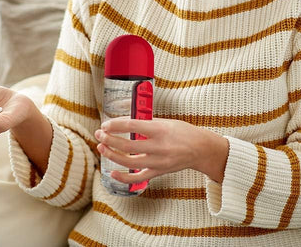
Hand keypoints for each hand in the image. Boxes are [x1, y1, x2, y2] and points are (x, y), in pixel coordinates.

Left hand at [94, 117, 228, 183]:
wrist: (200, 149)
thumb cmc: (183, 132)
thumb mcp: (166, 122)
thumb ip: (146, 123)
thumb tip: (125, 123)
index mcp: (160, 130)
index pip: (132, 126)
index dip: (115, 125)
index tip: (105, 124)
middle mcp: (158, 146)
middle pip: (127, 144)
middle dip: (109, 139)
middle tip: (99, 134)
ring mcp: (158, 162)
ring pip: (129, 162)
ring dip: (112, 155)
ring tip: (102, 148)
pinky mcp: (158, 172)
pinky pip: (137, 178)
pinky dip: (123, 177)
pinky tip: (112, 172)